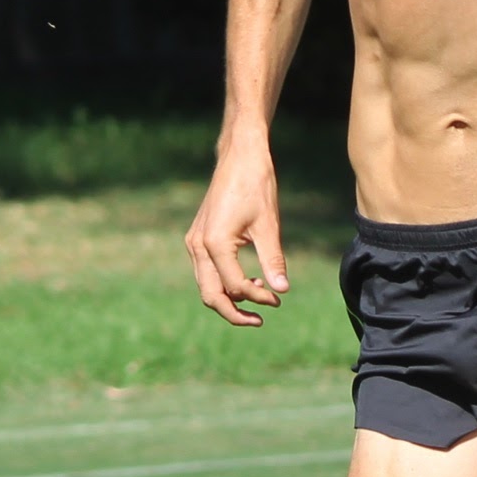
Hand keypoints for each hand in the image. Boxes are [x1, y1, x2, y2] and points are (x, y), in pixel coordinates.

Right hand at [185, 143, 288, 326]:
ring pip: (206, 285)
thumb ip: (273, 261)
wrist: (239, 156)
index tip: (278, 299)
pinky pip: (206, 271)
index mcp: (214, 243)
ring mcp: (194, 242)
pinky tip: (247, 279)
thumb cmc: (256, 185)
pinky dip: (223, 282)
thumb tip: (282, 291)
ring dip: (229, 298)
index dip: (258, 298)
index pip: (234, 287)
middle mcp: (198, 246)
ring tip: (258, 298)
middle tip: (260, 320)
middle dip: (234, 312)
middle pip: (210, 295)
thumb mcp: (269, 226)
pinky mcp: (198, 237)